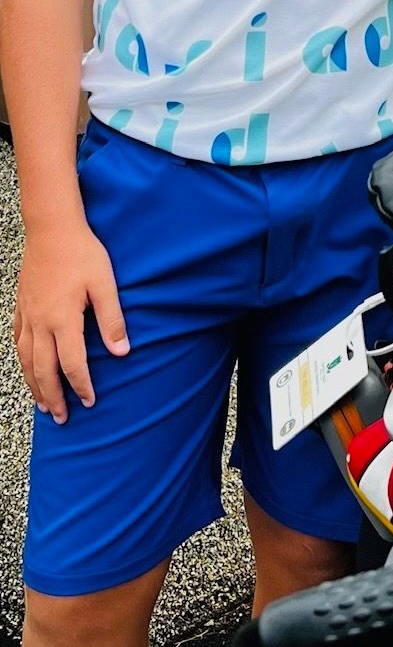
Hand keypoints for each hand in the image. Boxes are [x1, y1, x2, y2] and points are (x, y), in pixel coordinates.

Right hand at [13, 219, 128, 422]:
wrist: (51, 228)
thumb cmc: (82, 253)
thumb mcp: (104, 285)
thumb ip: (112, 320)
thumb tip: (121, 352)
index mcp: (63, 319)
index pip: (72, 363)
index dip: (81, 385)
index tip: (90, 402)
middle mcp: (41, 322)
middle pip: (43, 369)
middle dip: (53, 396)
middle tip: (61, 418)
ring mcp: (28, 314)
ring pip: (26, 359)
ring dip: (34, 384)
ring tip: (42, 403)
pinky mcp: (22, 305)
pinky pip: (17, 340)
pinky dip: (21, 360)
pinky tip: (26, 367)